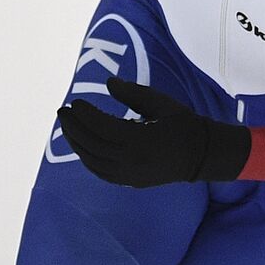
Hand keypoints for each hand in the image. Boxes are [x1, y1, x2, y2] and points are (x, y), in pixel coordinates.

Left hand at [57, 78, 249, 186]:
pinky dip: (87, 159)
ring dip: (77, 144)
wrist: (201, 154)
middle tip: (63, 112)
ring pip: (92, 161)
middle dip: (74, 128)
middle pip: (92, 144)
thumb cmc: (182, 123)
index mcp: (139, 139)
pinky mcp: (129, 182)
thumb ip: (133, 93)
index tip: (74, 102)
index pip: (101, 127)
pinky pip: (100, 172)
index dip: (84, 114)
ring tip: (69, 128)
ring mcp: (129, 175)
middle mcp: (130, 160)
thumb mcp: (160, 103)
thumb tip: (108, 83)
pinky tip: (82, 146)